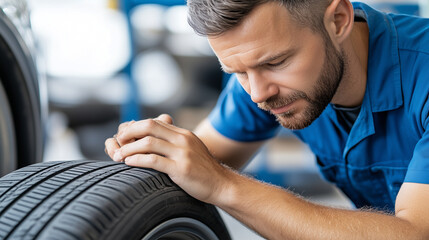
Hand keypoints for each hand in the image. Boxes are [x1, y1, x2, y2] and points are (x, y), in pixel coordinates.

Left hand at [104, 114, 231, 203]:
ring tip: (118, 156)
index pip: (154, 122)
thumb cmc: (202, 170)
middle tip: (118, 142)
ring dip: (129, 148)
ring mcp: (183, 153)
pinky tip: (129, 163)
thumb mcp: (190, 149)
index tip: (124, 137)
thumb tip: (153, 139)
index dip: (135, 127)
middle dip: (129, 132)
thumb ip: (174, 142)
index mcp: (183, 134)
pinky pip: (154, 160)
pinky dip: (137, 160)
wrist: (221, 185)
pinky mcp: (181, 169)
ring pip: (149, 142)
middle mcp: (183, 139)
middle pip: (149, 126)